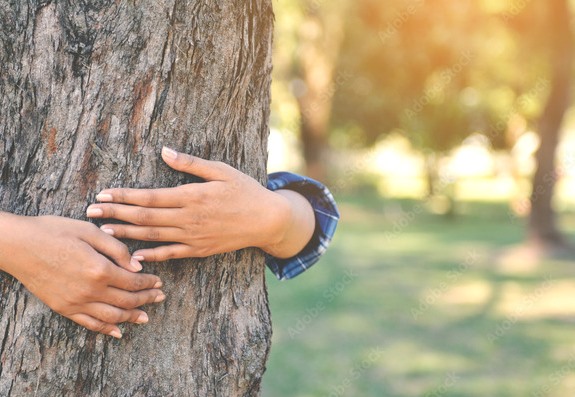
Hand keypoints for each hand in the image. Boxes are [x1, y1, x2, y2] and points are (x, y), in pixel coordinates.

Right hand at [0, 214, 164, 337]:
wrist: (18, 245)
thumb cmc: (54, 231)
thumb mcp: (90, 231)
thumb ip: (116, 248)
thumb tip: (137, 266)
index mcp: (100, 269)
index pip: (133, 281)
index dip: (149, 283)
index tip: (159, 282)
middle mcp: (90, 290)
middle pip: (127, 301)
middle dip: (146, 299)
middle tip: (160, 297)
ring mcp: (76, 302)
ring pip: (111, 317)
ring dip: (131, 317)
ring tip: (145, 317)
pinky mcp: (63, 308)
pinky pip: (89, 324)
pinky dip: (106, 329)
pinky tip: (118, 331)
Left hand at [86, 147, 313, 260]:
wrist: (266, 220)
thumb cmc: (245, 191)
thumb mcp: (221, 170)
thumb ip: (191, 163)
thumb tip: (164, 151)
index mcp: (191, 196)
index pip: (149, 196)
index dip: (123, 196)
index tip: (102, 194)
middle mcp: (188, 218)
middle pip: (144, 217)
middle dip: (115, 214)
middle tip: (90, 212)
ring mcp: (193, 236)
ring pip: (152, 236)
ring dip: (126, 233)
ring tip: (103, 231)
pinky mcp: (199, 250)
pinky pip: (170, 254)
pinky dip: (151, 255)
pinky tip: (133, 255)